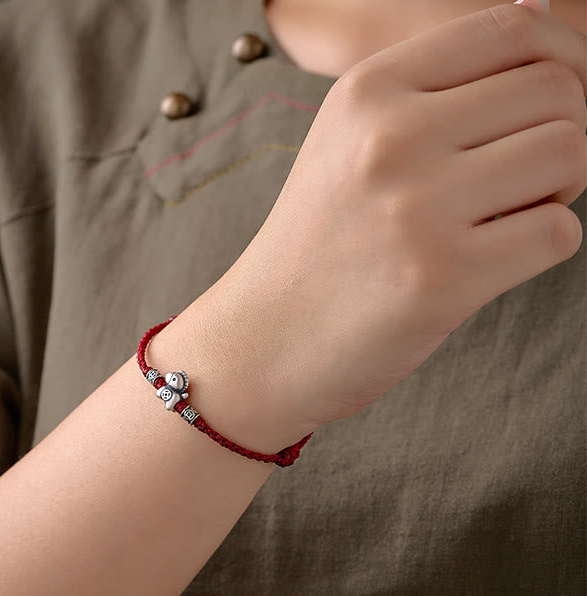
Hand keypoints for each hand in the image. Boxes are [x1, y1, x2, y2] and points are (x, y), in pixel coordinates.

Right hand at [208, 1, 585, 440]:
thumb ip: (430, 95)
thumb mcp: (346, 144)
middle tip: (525, 179)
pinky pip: (559, 233)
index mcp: (366, 92)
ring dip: (560, 188)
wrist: (265, 339)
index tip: (559, 103)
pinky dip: (546, 245)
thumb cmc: (318, 247)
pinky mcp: (443, 278)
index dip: (564, 60)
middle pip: (554, 91)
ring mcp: (416, 209)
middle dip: (565, 133)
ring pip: (570, 153)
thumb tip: (549, 50)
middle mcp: (390, 138)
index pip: (513, 28)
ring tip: (507, 218)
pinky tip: (494, 261)